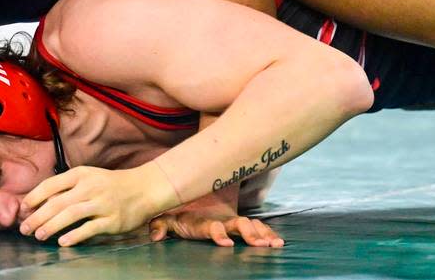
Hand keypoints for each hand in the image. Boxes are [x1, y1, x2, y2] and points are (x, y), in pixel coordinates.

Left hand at [19, 164, 179, 246]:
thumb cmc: (111, 184)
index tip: (22, 209)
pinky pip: (90, 228)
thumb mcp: (89, 177)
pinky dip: (75, 235)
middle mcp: (91, 187)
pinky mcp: (113, 219)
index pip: (51, 185)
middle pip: (58, 202)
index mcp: (81, 174)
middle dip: (37, 216)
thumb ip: (67, 188)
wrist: (144, 188)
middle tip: (24, 228)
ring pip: (71, 214)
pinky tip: (63, 242)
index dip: (34, 197)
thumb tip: (39, 203)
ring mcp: (102, 203)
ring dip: (51, 226)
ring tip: (39, 235)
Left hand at [149, 211, 283, 247]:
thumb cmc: (178, 210)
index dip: (218, 233)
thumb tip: (155, 237)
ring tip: (275, 244)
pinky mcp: (238, 223)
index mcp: (201, 221)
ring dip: (263, 234)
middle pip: (238, 225)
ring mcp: (231, 221)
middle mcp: (220, 219)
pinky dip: (267, 233)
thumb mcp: (166, 217)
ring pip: (251, 226)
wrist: (194, 189)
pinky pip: (256, 227)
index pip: (211, 227)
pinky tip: (279, 242)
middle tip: (260, 244)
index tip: (226, 243)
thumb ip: (160, 225)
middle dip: (249, 234)